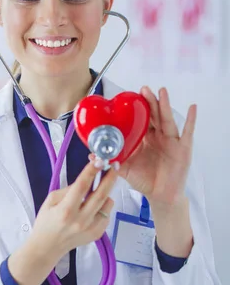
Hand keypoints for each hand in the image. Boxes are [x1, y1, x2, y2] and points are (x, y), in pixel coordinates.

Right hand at [30, 158, 118, 258]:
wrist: (48, 247)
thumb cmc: (46, 222)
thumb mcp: (50, 201)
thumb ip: (68, 189)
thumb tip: (85, 180)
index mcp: (66, 210)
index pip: (82, 186)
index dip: (92, 171)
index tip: (99, 160)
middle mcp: (80, 220)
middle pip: (100, 195)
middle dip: (109, 178)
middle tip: (114, 167)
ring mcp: (90, 229)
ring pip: (107, 205)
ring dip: (106, 193)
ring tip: (100, 189)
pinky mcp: (97, 234)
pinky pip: (106, 215)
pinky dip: (103, 207)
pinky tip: (94, 206)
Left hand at [117, 86, 196, 206]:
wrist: (160, 196)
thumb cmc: (144, 180)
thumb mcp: (125, 169)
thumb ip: (111, 161)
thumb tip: (93, 155)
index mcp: (145, 139)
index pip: (141, 120)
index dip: (137, 109)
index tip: (130, 97)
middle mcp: (158, 137)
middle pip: (154, 116)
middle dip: (149, 102)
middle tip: (143, 89)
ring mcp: (171, 141)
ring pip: (168, 120)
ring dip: (165, 105)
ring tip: (162, 91)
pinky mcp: (183, 148)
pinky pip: (187, 132)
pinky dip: (191, 120)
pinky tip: (192, 107)